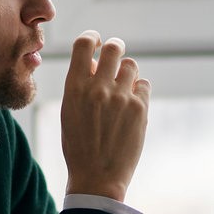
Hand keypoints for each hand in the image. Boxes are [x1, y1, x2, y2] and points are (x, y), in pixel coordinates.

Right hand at [60, 31, 150, 201]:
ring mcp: (121, 97)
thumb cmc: (79, 145)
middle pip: (114, 48)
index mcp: (74, 87)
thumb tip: (93, 62)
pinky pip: (143, 84)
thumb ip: (81, 85)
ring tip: (122, 88)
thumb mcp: (70, 112)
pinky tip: (131, 104)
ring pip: (131, 65)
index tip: (96, 41)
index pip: (84, 44)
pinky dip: (138, 90)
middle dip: (115, 49)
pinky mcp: (139, 108)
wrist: (97, 177)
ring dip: (127, 72)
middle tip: (115, 58)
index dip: (92, 37)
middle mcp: (98, 88)